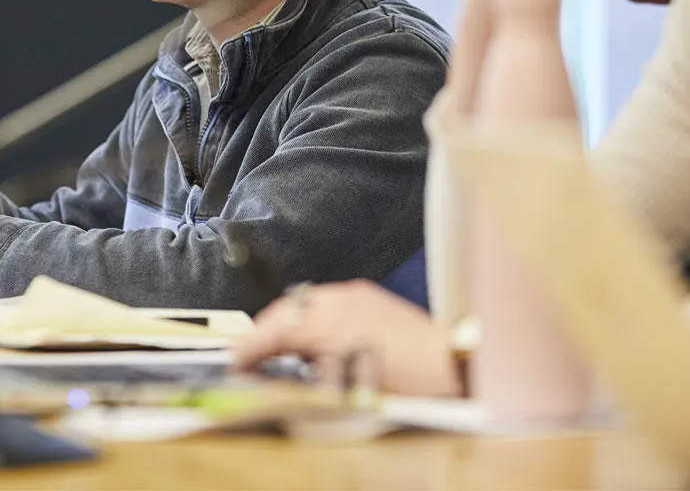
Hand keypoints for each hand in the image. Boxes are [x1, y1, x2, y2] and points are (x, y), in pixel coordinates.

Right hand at [232, 279, 460, 396]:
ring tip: (272, 347)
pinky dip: (306, 315)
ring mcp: (354, 294)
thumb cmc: (410, 387)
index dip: (251, 347)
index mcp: (334, 326)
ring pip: (302, 301)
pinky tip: (307, 335)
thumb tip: (274, 379)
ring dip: (283, 322)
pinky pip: (323, 299)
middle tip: (246, 356)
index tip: (234, 362)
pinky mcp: (366, 295)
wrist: (456, 365)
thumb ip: (308, 380)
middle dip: (262, 332)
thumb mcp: (350, 394)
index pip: (278, 331)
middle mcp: (341, 302)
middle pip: (285, 310)